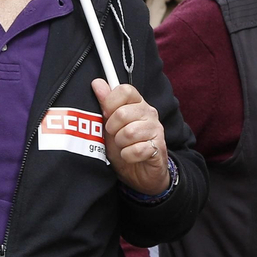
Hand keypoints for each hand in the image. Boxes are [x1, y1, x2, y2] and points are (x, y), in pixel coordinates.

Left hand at [91, 80, 170, 194]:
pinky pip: (137, 150)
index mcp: (137, 104)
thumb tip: (97, 83)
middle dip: (112, 128)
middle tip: (115, 135)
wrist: (139, 172)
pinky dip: (128, 156)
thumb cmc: (124, 146)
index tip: (107, 114)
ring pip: (129, 133)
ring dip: (120, 144)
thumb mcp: (109, 124)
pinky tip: (131, 156)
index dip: (111, 102)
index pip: (125, 90)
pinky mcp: (159, 148)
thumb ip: (105, 104)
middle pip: (123, 113)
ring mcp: (156, 130)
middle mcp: (149, 114)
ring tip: (123, 146)